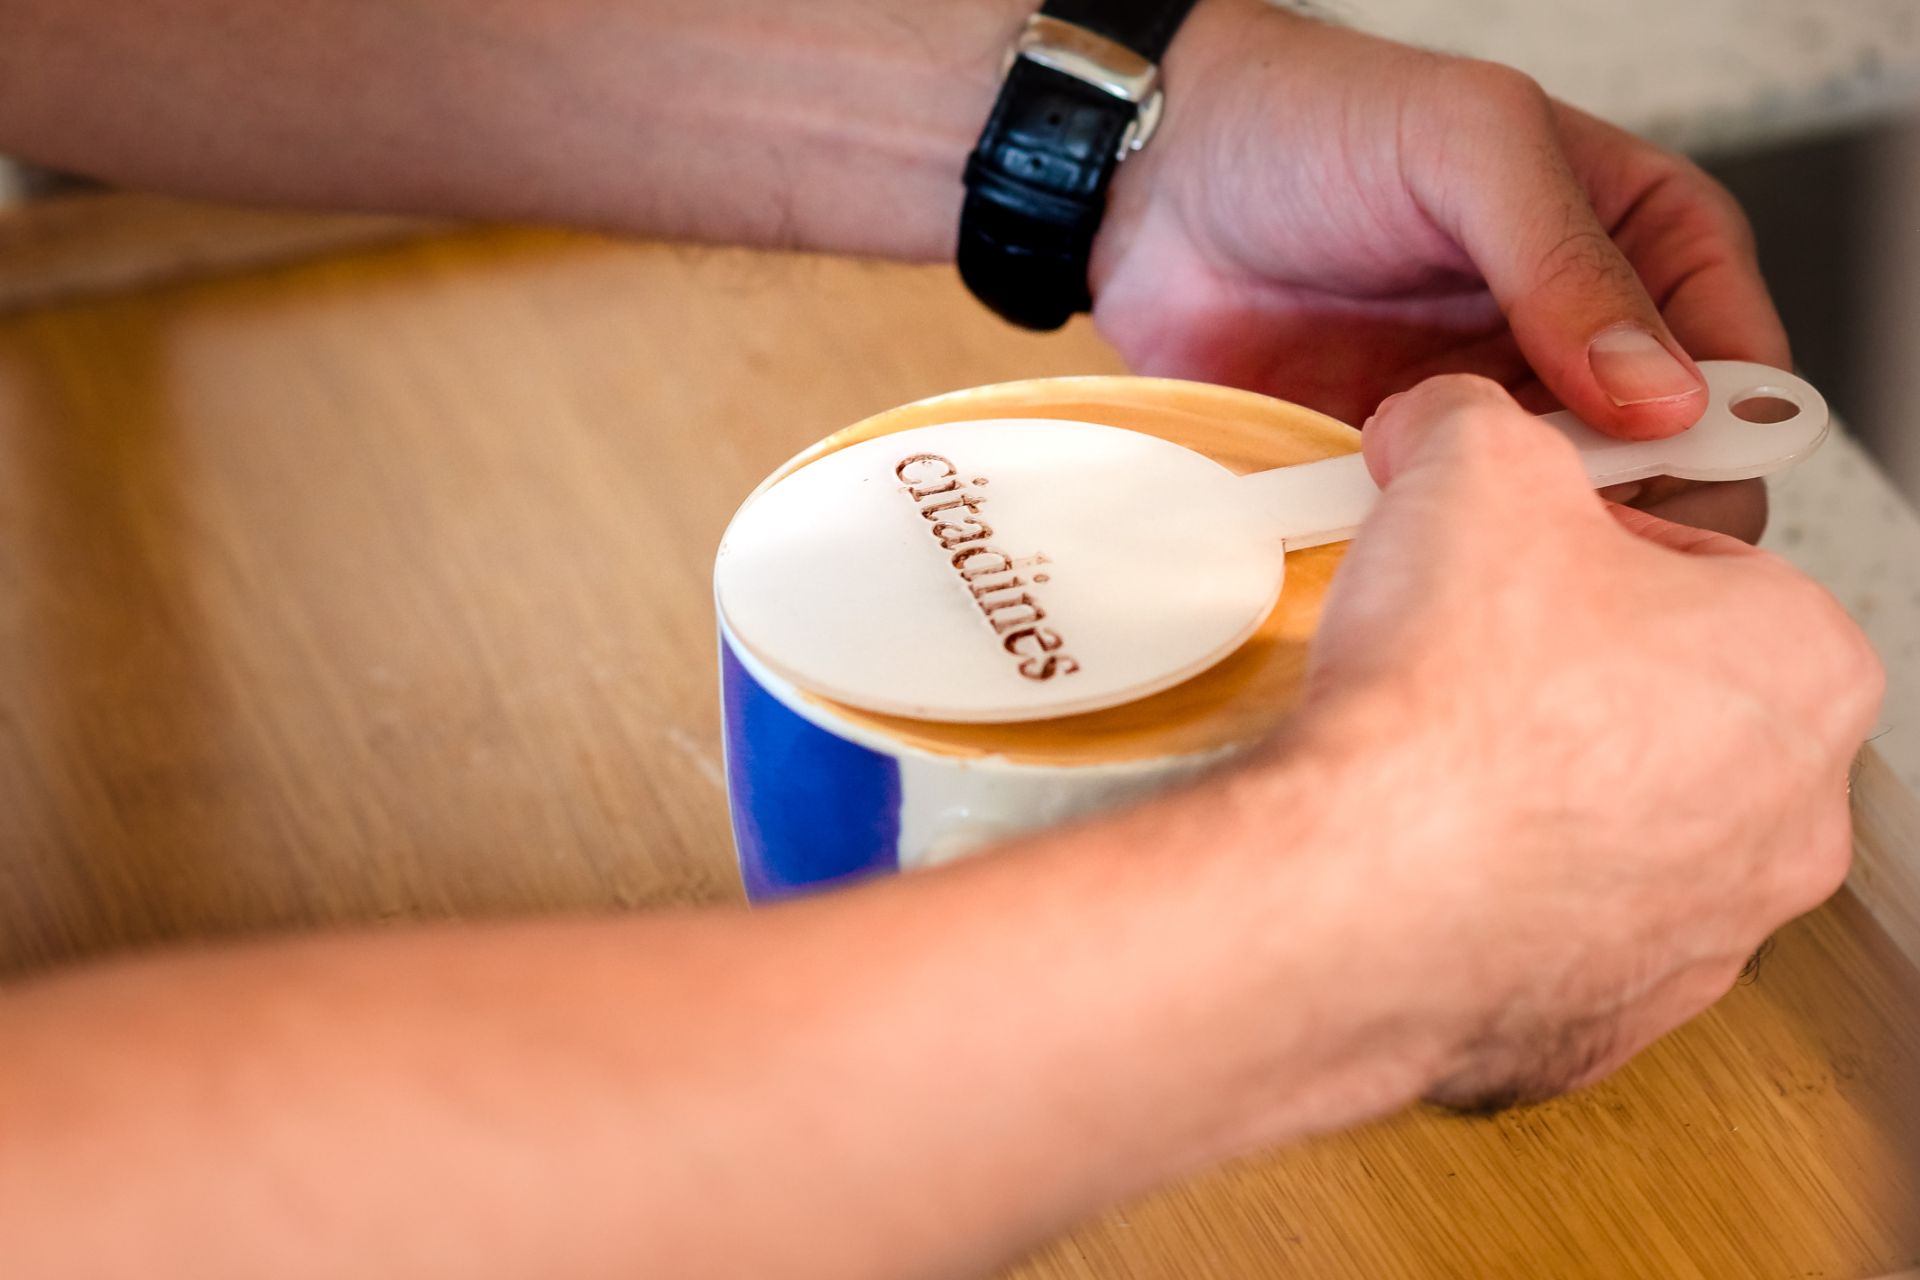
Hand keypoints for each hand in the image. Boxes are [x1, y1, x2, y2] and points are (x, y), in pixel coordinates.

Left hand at [1092, 0, 1788, 540]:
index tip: (1670, 492)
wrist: (1157, 183)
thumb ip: (1566, 260)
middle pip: (1670, 472)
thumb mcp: (1467, 146)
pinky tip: (1418, 561)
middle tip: (1569, 543)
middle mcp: (1583, 345)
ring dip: (1536, 549)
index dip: (1724, 441)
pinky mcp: (1410, 470)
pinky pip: (1458, 542)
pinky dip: (1448, 563)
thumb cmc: (1312, 124)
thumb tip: (1661, 395)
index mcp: (1643, 248)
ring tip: (1483, 552)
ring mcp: (1496, 415)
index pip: (1740, 367)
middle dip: (1637, 518)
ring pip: (1566, 523)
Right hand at [1298, 375, 1879, 1108]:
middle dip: (1562, 662)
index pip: (1700, 561)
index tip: (1511, 544)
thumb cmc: (1453, 714)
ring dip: (1531, 777)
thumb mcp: (1472, 461)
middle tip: (1461, 642)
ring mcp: (1703, 934)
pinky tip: (1416, 841)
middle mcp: (1788, 816)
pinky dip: (1490, 883)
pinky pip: (1550, 921)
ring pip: (1614, 819)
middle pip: (1663, 695)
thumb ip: (1477, 415)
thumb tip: (1445, 422)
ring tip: (1427, 745)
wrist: (1358, 899)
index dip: (1581, 539)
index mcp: (1806, 667)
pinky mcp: (1606, 1019)